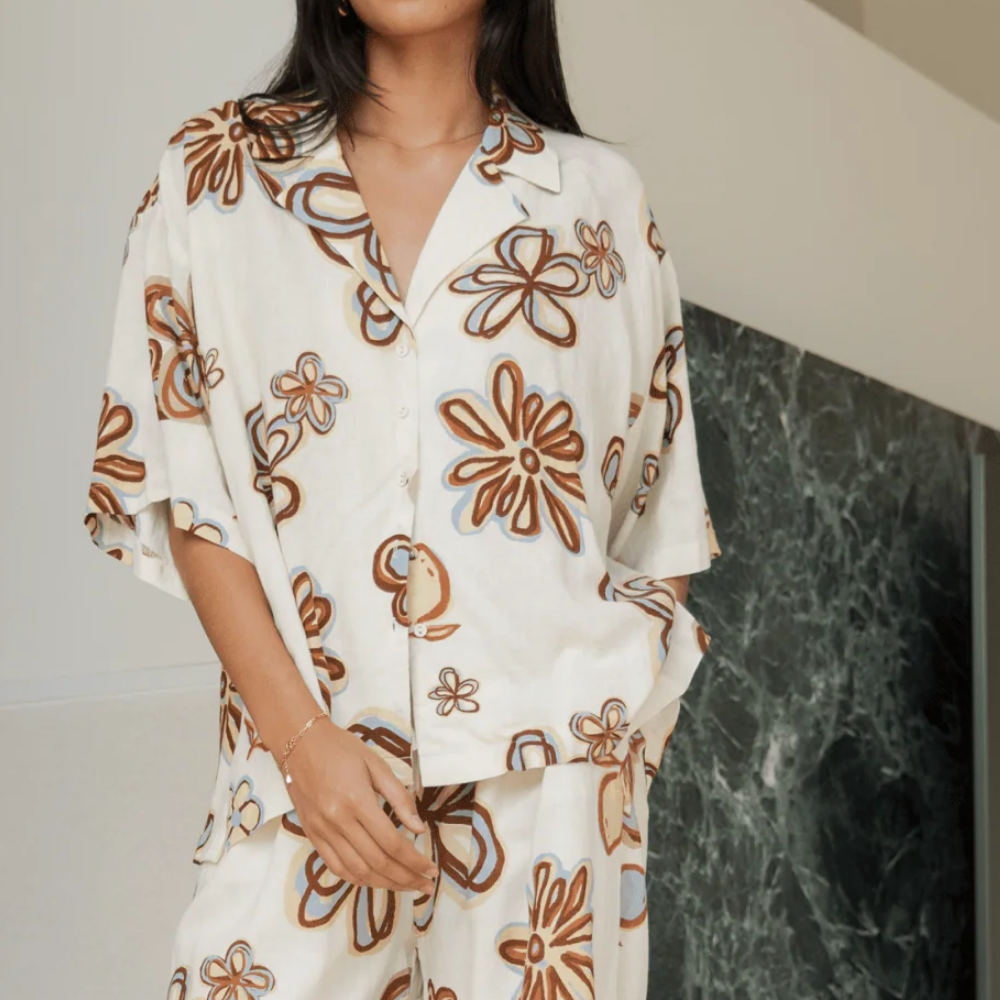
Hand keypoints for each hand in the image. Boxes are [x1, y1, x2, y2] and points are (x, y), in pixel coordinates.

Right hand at [282, 718, 438, 893]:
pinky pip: (336, 867)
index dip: (415, 861)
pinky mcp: (312, 836)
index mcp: (357, 801)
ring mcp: (322, 831)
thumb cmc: (341, 748)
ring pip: (357, 871)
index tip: (432, 870)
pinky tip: (375, 880)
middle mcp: (338, 821)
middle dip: (406, 878)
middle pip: (377, 862)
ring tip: (406, 886)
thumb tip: (419, 827)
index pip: (392, 842)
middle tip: (426, 885)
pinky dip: (358, 879)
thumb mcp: (376, 764)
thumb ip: (399, 797)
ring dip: (385, 884)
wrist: (298, 743)